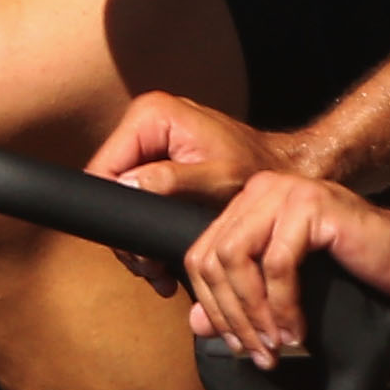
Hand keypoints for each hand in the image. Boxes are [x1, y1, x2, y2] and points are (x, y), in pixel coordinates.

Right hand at [86, 91, 309, 288]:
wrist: (285, 171)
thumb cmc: (259, 170)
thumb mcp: (218, 179)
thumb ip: (173, 181)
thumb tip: (127, 185)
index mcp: (152, 116)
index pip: (104, 168)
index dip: (113, 213)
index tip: (135, 252)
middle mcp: (146, 123)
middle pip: (110, 188)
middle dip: (128, 235)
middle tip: (151, 270)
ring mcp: (151, 143)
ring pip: (122, 201)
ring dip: (138, 241)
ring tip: (161, 272)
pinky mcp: (159, 162)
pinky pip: (139, 201)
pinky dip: (149, 232)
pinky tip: (165, 261)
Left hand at [178, 171, 389, 368]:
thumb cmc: (354, 269)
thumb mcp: (286, 288)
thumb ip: (242, 298)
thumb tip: (198, 323)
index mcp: (250, 203)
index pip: (201, 255)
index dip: (211, 306)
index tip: (235, 343)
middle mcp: (263, 190)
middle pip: (214, 259)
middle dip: (231, 316)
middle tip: (256, 351)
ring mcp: (287, 192)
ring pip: (237, 259)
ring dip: (254, 313)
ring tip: (276, 344)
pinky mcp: (312, 205)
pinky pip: (278, 265)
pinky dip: (282, 306)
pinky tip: (297, 330)